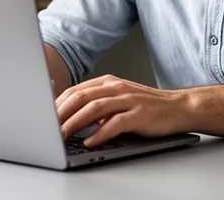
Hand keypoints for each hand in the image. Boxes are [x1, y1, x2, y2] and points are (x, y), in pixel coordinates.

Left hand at [56, 74, 191, 146]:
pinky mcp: (139, 114)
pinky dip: (100, 133)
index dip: (57, 104)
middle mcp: (116, 87)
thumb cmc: (146, 106)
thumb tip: (69, 117)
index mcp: (107, 82)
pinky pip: (115, 123)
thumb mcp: (117, 100)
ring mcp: (128, 99)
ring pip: (94, 108)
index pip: (75, 91)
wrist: (178, 107)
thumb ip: (96, 104)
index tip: (44, 118)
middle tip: (48, 128)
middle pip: (81, 97)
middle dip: (61, 114)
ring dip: (75, 123)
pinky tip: (90, 142)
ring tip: (63, 135)